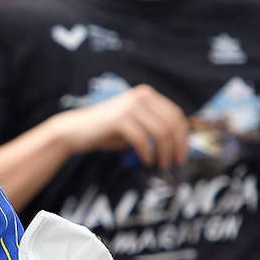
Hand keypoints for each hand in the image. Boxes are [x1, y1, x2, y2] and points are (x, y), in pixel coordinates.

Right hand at [61, 84, 188, 168]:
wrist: (76, 130)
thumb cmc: (106, 131)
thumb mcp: (135, 125)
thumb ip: (153, 128)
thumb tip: (176, 144)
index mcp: (147, 95)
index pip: (175, 114)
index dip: (183, 136)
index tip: (183, 153)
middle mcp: (141, 96)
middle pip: (172, 123)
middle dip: (177, 145)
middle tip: (175, 163)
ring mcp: (130, 106)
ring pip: (160, 132)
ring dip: (164, 152)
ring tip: (161, 164)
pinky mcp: (119, 119)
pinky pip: (142, 139)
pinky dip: (147, 153)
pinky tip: (146, 161)